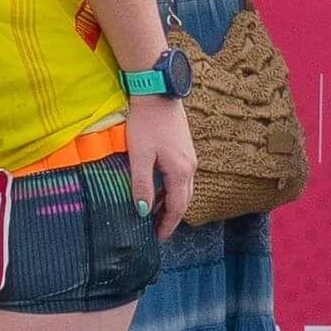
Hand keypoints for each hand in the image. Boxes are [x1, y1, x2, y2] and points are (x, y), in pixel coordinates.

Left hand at [124, 91, 198, 239]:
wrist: (158, 93)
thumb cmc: (146, 124)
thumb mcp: (139, 156)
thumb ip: (142, 184)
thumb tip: (142, 211)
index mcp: (181, 172)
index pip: (176, 207)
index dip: (167, 225)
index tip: (157, 238)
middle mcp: (190, 167)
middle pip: (183, 201)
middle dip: (170, 218)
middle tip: (156, 231)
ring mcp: (189, 157)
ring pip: (183, 189)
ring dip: (170, 203)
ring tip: (153, 214)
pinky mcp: (184, 148)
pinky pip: (180, 177)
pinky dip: (170, 189)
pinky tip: (157, 190)